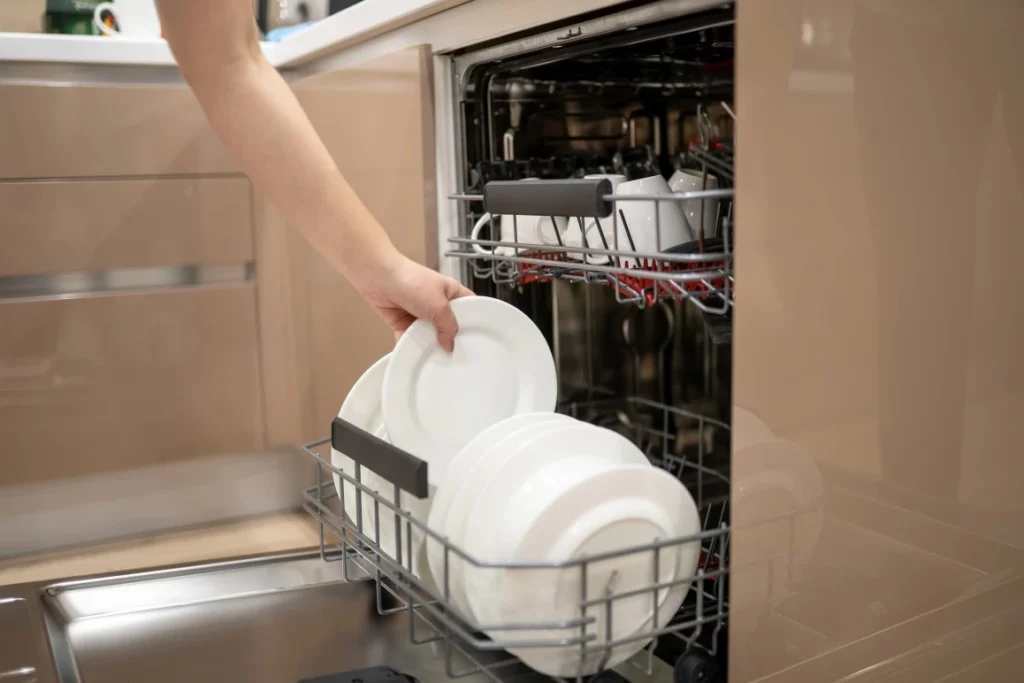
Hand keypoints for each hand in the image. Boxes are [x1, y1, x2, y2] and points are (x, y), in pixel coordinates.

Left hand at [357, 252, 473, 351]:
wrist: (378, 277)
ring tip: (435, 360)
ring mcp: (419, 313)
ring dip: (428, 345)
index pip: (468, 309)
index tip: (477, 341)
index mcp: (451, 293)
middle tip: (455, 356)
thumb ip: (448, 326)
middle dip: (449, 339)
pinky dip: (411, 346)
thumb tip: (449, 345)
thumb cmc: (411, 281)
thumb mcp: (439, 304)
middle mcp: (436, 303)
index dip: (474, 323)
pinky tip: (415, 356)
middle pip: (448, 326)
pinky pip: (410, 338)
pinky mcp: (403, 322)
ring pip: (429, 335)